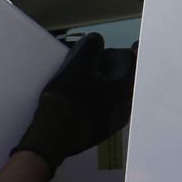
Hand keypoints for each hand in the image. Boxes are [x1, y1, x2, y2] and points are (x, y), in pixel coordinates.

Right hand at [13, 33, 135, 171]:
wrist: (52, 139)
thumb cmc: (66, 100)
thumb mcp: (75, 64)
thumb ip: (91, 45)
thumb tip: (97, 42)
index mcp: (125, 87)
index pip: (129, 58)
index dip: (113, 51)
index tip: (107, 49)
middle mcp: (126, 105)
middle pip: (122, 77)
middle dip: (108, 68)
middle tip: (88, 67)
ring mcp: (115, 121)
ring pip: (114, 93)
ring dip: (102, 84)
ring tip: (82, 84)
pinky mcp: (103, 130)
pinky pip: (106, 108)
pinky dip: (97, 100)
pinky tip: (80, 102)